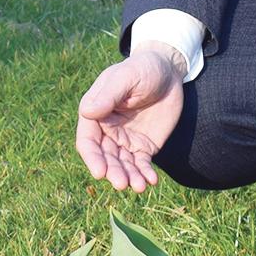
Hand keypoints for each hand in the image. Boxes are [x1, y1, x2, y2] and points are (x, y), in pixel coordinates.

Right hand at [75, 47, 186, 191]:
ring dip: (129, 177)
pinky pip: (142, 164)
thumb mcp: (126, 77)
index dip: (92, 158)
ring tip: (139, 186)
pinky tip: (151, 180)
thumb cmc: (142, 68)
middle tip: (122, 184)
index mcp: (95, 113)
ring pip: (123, 165)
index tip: (100, 172)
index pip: (87, 141)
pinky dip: (145, 174)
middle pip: (105, 158)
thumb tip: (87, 112)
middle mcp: (107, 130)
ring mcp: (125, 140)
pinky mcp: (144, 146)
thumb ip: (109, 94)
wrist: (168, 71)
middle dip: (113, 172)